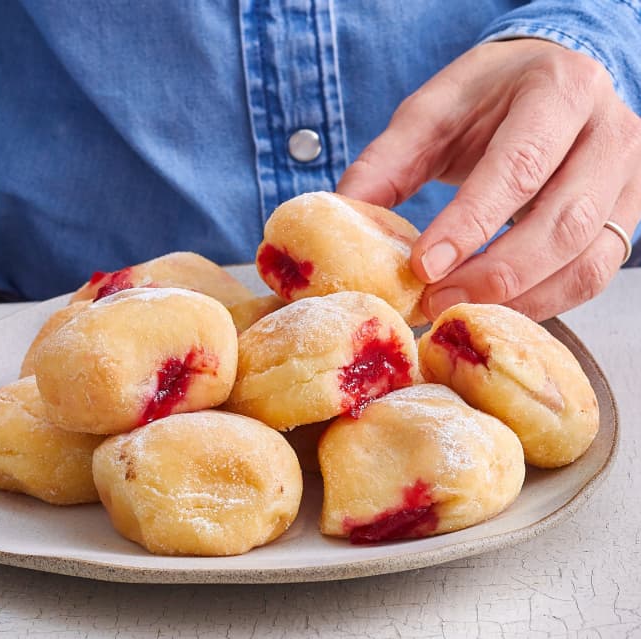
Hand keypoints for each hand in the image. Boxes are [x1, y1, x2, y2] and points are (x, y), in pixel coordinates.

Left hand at [337, 38, 640, 320]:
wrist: (550, 82)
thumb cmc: (489, 98)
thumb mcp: (433, 111)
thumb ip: (389, 160)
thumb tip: (344, 215)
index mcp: (559, 90)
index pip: (519, 166)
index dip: (469, 224)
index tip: (422, 266)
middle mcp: (609, 133)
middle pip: (562, 222)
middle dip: (493, 275)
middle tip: (434, 301)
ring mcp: (628, 179)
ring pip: (585, 259)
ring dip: (518, 299)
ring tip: (457, 311)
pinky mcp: (628, 218)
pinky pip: (593, 276)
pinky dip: (542, 303)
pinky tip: (494, 307)